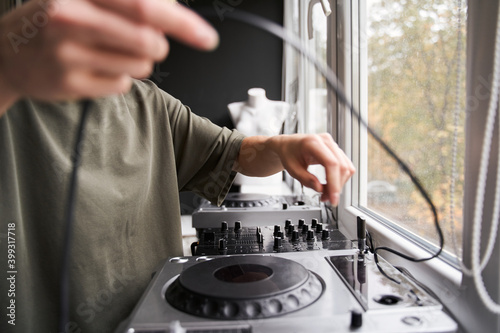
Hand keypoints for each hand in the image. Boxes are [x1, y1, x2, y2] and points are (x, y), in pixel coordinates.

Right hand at [0, 0, 217, 112]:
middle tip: (146, 44)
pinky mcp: (69, 84)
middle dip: (158, 47)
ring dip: (138, 62)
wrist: (8, 52)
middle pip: (148, 42)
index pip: (145, 6)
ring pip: (140, 67)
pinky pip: (122, 85)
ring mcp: (67, 53)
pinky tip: (98, 68)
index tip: (206, 38)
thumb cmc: (56, 20)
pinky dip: (120, 78)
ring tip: (111, 52)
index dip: (183, 23)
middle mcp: (70, 17)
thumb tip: (175, 13)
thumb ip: (131, 2)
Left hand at [235, 133, 354, 205]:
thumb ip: (306, 179)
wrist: (280, 146)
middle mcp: (326, 140)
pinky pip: (342, 167)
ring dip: (338, 185)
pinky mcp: (333, 150)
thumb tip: (321, 190)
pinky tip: (326, 188)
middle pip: (343, 167)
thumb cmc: (282, 153)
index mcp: (314, 142)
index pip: (333, 164)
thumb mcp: (290, 168)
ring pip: (346, 168)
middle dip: (337, 187)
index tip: (332, 199)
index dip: (335, 184)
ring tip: (323, 196)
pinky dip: (337, 180)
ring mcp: (331, 144)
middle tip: (326, 201)